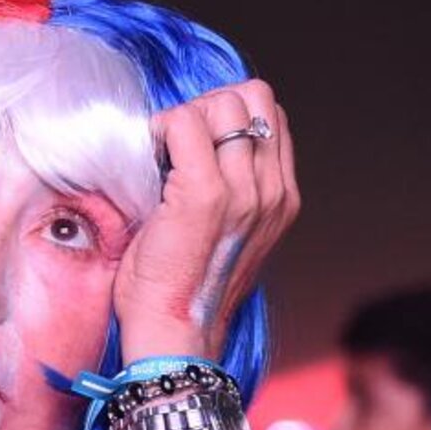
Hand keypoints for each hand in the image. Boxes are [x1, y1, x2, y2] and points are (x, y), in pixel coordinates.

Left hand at [115, 80, 298, 360]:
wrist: (173, 333)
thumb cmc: (183, 286)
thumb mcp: (228, 232)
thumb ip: (232, 187)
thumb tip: (197, 142)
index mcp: (281, 198)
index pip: (269, 114)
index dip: (227, 115)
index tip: (195, 146)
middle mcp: (272, 190)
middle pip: (252, 97)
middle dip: (209, 107)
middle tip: (176, 144)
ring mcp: (243, 191)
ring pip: (222, 103)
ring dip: (184, 118)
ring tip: (163, 156)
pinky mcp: (205, 193)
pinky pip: (184, 122)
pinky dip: (160, 130)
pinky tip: (149, 162)